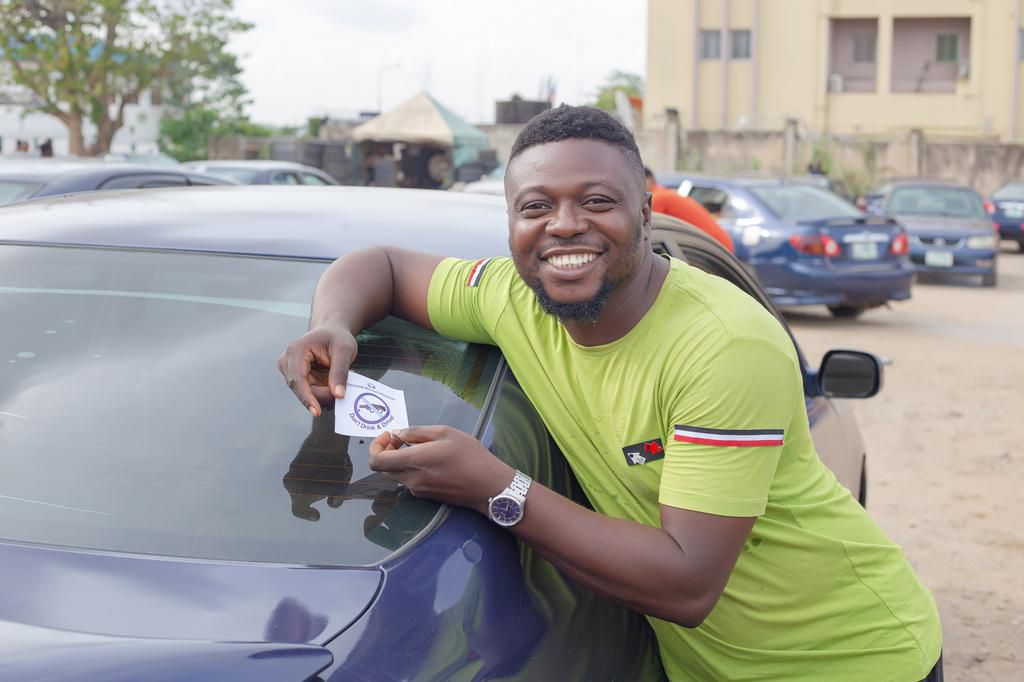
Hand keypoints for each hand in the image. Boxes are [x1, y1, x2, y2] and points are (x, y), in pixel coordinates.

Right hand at [278, 324, 357, 415]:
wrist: (332, 331)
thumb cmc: (337, 337)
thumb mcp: (344, 351)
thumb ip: (340, 372)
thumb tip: (338, 395)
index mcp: (296, 351)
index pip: (297, 379)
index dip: (306, 397)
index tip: (316, 411)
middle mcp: (288, 362)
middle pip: (302, 389)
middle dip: (322, 396)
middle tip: (343, 395)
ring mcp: (291, 372)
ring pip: (307, 394)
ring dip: (324, 395)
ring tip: (340, 386)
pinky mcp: (298, 379)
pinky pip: (311, 393)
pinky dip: (324, 393)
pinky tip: (334, 386)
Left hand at [368, 426, 513, 514]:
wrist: (489, 486)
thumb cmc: (470, 455)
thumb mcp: (445, 433)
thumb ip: (417, 432)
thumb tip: (397, 434)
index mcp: (414, 462)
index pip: (377, 461)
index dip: (376, 446)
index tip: (390, 436)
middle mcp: (411, 480)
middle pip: (383, 468)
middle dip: (387, 452)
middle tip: (403, 439)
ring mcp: (418, 490)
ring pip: (395, 475)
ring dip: (399, 460)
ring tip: (419, 447)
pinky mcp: (426, 496)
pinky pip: (409, 480)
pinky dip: (410, 468)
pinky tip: (429, 460)